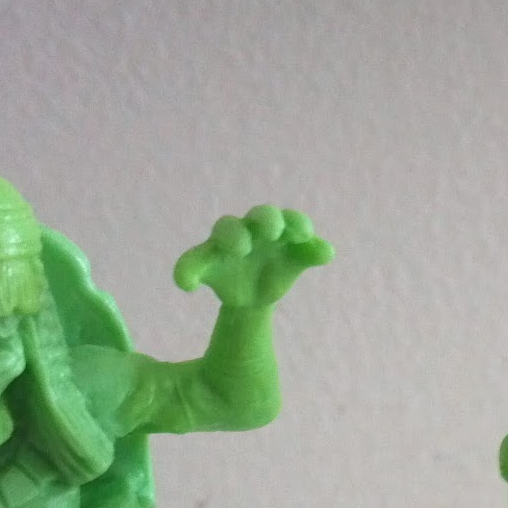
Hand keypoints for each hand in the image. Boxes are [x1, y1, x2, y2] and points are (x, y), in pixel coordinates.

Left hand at [173, 206, 332, 308]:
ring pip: (290, 222)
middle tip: (270, 232)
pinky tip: (325, 254)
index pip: (229, 227)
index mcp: (230, 232)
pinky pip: (310, 246)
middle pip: (262, 215)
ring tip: (303, 234)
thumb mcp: (206, 272)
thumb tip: (182, 284)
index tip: (239, 250)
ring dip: (296, 224)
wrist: (248, 292)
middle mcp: (256, 228)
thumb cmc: (224, 275)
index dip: (234, 235)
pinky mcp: (298, 252)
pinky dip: (318, 249)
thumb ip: (190, 271)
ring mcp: (281, 237)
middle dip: (267, 221)